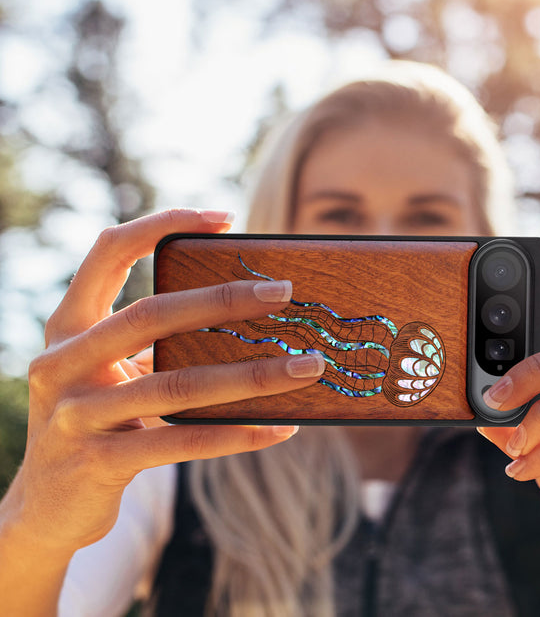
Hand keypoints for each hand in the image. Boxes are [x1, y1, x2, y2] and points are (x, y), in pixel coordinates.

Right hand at [3, 209, 323, 556]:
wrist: (46, 507)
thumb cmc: (98, 420)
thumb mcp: (112, 372)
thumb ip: (155, 343)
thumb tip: (246, 316)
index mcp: (68, 326)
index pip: (108, 252)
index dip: (162, 224)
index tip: (225, 218)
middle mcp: (62, 362)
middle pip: (151, 315)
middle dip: (223, 300)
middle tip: (284, 292)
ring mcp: (76, 415)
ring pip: (177, 385)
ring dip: (252, 375)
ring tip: (307, 367)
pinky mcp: (99, 463)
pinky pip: (182, 442)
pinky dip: (237, 434)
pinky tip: (280, 428)